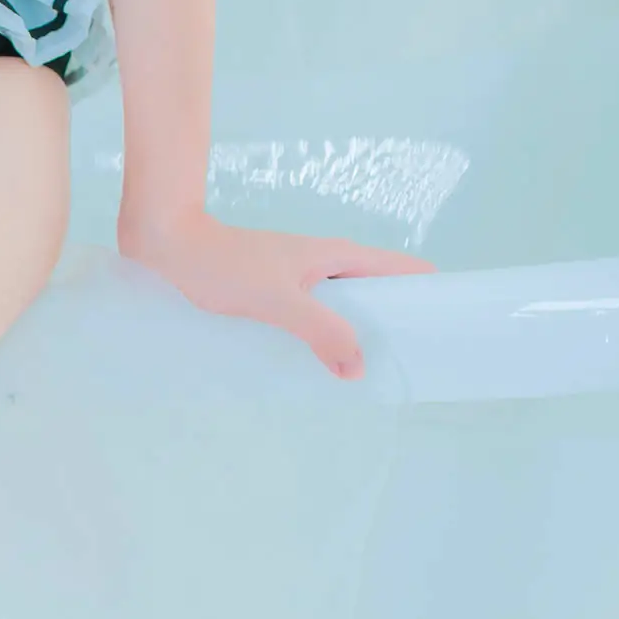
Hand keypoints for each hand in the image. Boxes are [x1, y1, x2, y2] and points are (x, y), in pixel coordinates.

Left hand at [118, 207, 436, 380]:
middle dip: (396, 323)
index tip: (447, 325)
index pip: (402, 269)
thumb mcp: (279, 302)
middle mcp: (326, 263)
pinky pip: (316, 315)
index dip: (430, 292)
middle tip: (409, 364)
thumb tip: (359, 367)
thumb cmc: (223, 266)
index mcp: (337, 255)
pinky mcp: (277, 291)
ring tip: (369, 372)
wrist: (170, 247)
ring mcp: (302, 277)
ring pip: (345, 306)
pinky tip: (318, 364)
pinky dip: (326, 336)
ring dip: (358, 333)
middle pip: (378, 292)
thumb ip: (321, 332)